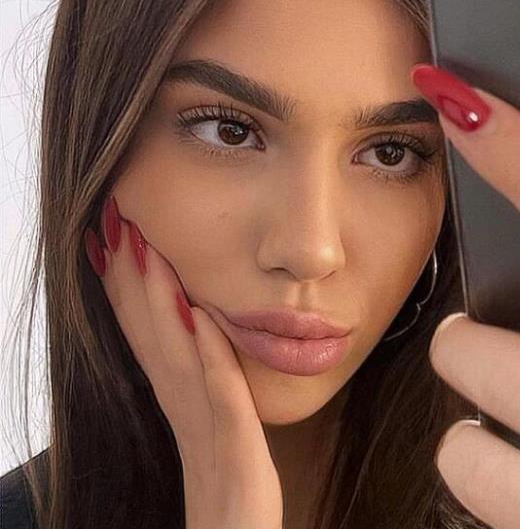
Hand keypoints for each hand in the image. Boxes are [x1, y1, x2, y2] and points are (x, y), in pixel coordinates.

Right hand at [84, 199, 283, 528]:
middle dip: (131, 274)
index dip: (126, 283)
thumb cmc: (226, 474)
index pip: (143, 328)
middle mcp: (180, 400)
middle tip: (114, 220)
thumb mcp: (208, 416)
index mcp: (176, 392)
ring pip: (175, 348)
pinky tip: (199, 315)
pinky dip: (208, 351)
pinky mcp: (233, 443)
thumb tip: (195, 327)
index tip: (113, 235)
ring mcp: (203, 420)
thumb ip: (199, 373)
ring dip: (159, 297)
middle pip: (148, 328)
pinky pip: (219, 389)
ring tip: (143, 247)